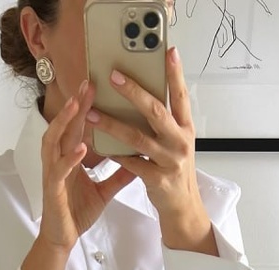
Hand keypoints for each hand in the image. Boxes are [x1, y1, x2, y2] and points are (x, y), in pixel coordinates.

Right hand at [39, 79, 136, 252]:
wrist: (63, 238)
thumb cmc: (77, 212)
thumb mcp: (104, 191)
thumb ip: (119, 174)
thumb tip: (139, 161)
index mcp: (70, 157)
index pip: (78, 126)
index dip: (86, 105)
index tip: (98, 85)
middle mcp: (59, 160)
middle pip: (65, 126)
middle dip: (76, 103)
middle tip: (89, 82)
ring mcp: (53, 173)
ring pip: (53, 141)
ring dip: (64, 122)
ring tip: (78, 106)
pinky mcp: (52, 189)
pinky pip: (59, 171)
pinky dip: (69, 158)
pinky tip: (81, 149)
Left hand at [85, 48, 208, 238]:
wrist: (183, 208)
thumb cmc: (175, 172)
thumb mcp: (177, 143)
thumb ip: (165, 123)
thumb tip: (145, 96)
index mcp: (186, 129)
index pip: (181, 96)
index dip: (175, 74)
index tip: (168, 52)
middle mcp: (180, 142)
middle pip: (156, 111)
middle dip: (134, 92)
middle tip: (114, 76)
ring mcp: (170, 161)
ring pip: (138, 137)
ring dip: (112, 124)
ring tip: (92, 113)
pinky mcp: (157, 180)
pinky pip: (131, 163)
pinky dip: (114, 153)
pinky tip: (99, 145)